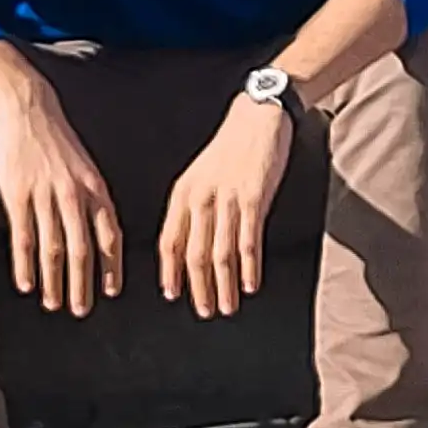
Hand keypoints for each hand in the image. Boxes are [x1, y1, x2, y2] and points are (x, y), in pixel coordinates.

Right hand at [0, 79, 125, 314]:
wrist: (27, 109)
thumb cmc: (58, 141)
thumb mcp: (86, 167)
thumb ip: (93, 200)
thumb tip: (102, 235)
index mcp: (95, 188)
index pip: (110, 235)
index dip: (112, 266)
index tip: (112, 291)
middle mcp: (74, 195)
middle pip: (83, 250)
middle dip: (83, 285)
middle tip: (81, 310)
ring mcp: (45, 196)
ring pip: (53, 249)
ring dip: (54, 281)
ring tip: (54, 304)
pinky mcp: (17, 196)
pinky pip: (24, 238)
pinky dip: (26, 265)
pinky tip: (27, 284)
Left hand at [156, 88, 301, 318]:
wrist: (257, 116)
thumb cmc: (230, 147)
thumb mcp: (201, 174)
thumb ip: (194, 206)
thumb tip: (190, 244)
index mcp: (183, 193)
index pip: (169, 241)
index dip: (170, 271)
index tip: (173, 294)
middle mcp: (200, 198)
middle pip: (195, 254)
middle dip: (198, 288)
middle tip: (203, 311)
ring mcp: (227, 199)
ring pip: (221, 253)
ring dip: (223, 285)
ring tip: (226, 307)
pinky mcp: (253, 198)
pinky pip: (248, 240)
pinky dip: (248, 267)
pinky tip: (250, 285)